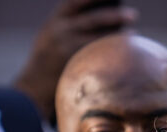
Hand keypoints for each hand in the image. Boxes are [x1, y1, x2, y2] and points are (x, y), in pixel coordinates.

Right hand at [14, 0, 137, 119]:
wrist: (33, 88)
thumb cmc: (49, 59)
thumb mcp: (52, 35)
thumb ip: (71, 24)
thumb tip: (107, 15)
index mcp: (55, 21)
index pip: (76, 2)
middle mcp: (60, 32)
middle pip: (92, 20)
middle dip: (114, 16)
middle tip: (133, 14)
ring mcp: (67, 51)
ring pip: (98, 39)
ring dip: (118, 35)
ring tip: (132, 32)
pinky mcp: (75, 68)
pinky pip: (98, 57)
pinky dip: (112, 52)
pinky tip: (124, 51)